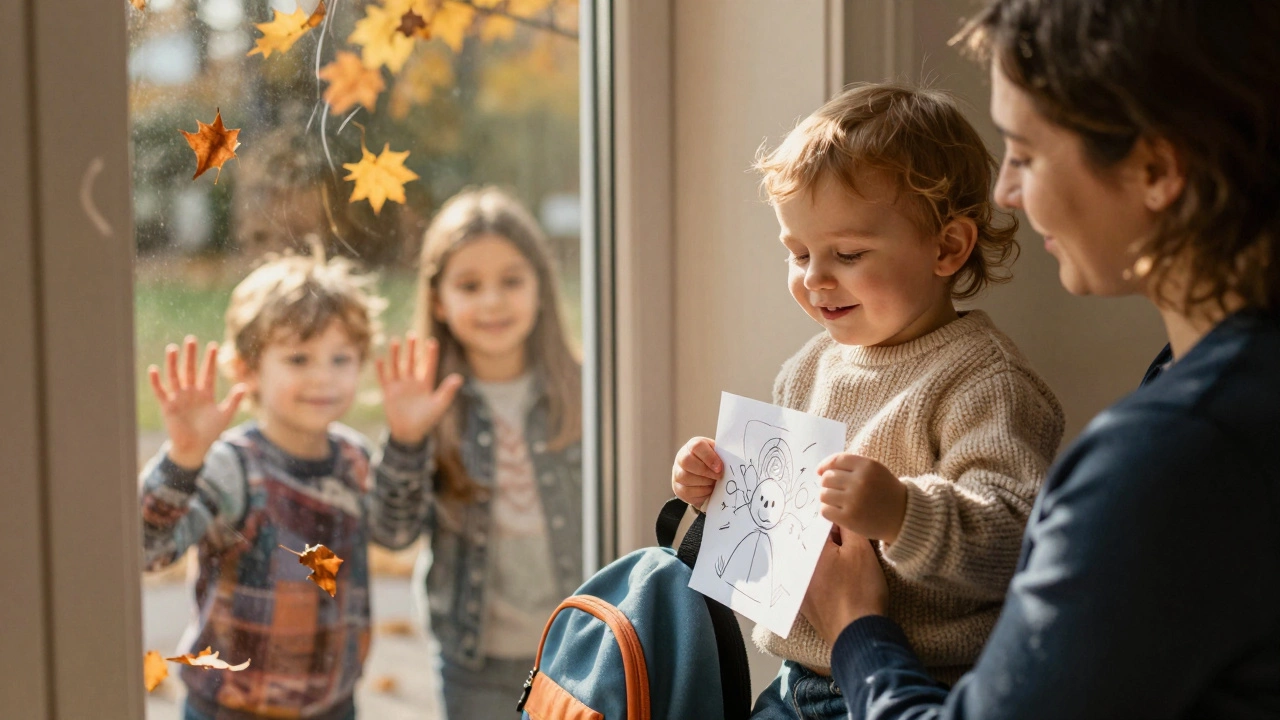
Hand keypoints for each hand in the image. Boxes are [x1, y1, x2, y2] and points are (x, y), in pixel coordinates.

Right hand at [148, 336, 245, 469]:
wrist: (195, 448)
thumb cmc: (210, 432)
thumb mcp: (225, 415)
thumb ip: (234, 401)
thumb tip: (245, 386)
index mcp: (206, 393)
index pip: (208, 372)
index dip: (210, 359)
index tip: (213, 345)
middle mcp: (191, 392)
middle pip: (191, 370)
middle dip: (191, 355)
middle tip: (191, 339)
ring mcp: (179, 398)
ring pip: (175, 377)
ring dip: (173, 363)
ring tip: (172, 348)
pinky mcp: (168, 406)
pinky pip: (161, 392)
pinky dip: (156, 382)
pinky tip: (154, 369)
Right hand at [377, 334, 463, 445]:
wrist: (410, 433)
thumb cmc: (427, 420)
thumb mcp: (439, 405)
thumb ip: (448, 391)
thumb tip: (459, 377)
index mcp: (426, 384)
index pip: (429, 366)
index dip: (431, 354)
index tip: (432, 341)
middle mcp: (413, 383)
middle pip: (413, 362)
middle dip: (412, 349)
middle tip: (412, 335)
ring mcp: (400, 387)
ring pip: (398, 366)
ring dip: (396, 355)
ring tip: (395, 341)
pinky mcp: (389, 393)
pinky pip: (384, 378)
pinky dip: (382, 369)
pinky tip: (380, 358)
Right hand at [672, 436, 722, 508]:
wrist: (702, 476)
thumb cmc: (713, 463)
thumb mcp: (718, 455)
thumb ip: (722, 456)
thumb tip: (732, 463)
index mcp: (692, 446)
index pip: (697, 446)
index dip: (709, 457)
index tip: (720, 468)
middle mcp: (681, 457)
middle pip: (687, 462)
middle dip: (706, 472)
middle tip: (718, 477)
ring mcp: (677, 473)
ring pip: (686, 478)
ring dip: (704, 483)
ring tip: (713, 483)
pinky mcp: (678, 488)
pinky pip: (687, 492)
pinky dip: (701, 492)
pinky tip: (708, 490)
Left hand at [801, 526, 889, 646]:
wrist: (858, 634)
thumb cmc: (861, 590)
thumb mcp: (862, 550)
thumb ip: (849, 527)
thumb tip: (839, 515)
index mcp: (809, 550)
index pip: (819, 524)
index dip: (835, 521)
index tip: (846, 523)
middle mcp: (797, 566)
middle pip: (813, 542)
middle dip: (829, 538)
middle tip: (848, 541)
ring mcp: (798, 586)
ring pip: (811, 560)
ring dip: (825, 556)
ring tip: (845, 561)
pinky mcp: (804, 602)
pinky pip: (811, 578)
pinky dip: (822, 575)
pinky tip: (838, 580)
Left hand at [816, 453, 908, 542]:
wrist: (903, 517)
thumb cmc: (886, 492)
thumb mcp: (875, 471)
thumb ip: (851, 466)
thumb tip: (820, 470)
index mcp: (868, 466)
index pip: (836, 460)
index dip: (825, 465)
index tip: (821, 472)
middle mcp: (860, 481)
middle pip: (827, 478)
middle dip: (828, 484)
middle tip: (837, 490)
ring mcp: (854, 500)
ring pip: (823, 494)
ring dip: (828, 498)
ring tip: (839, 501)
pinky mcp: (849, 518)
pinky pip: (825, 510)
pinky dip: (828, 510)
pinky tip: (838, 511)